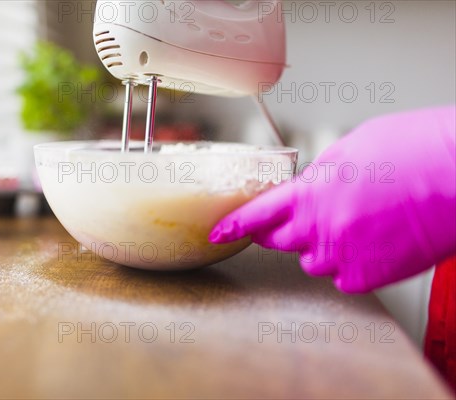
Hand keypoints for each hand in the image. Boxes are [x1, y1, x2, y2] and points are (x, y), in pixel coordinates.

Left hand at [209, 106, 455, 292]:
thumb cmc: (414, 151)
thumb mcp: (353, 148)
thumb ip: (321, 175)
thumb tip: (311, 186)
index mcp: (310, 192)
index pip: (256, 214)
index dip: (234, 225)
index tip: (219, 232)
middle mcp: (318, 227)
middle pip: (279, 241)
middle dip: (283, 233)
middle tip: (306, 221)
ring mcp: (341, 255)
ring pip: (312, 261)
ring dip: (323, 248)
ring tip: (358, 226)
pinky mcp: (366, 277)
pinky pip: (344, 278)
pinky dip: (353, 264)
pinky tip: (375, 243)